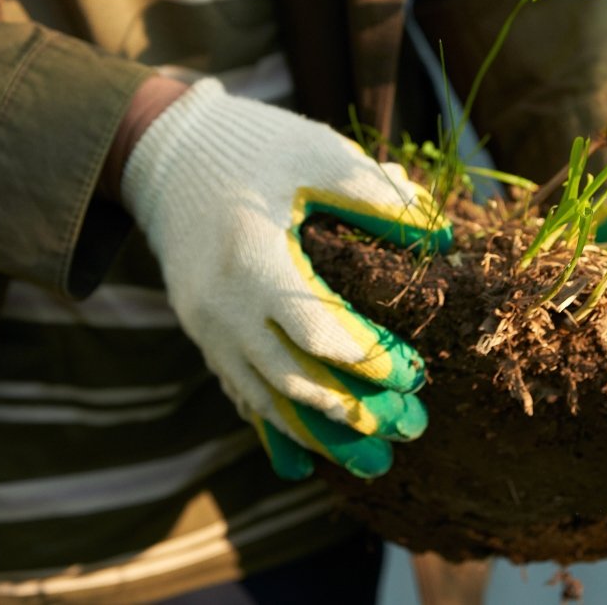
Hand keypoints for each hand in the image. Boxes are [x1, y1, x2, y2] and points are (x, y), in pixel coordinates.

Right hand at [122, 79, 451, 478]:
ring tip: (372, 463)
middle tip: (410, 428)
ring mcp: (205, 325)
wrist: (164, 150)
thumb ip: (378, 195)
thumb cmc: (253, 145)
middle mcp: (221, 304)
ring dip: (317, 436)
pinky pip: (238, 392)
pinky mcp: (200, 332)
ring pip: (263, 400)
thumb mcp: (317, 154)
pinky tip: (304, 460)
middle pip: (291, 382)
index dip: (370, 361)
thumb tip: (442, 235)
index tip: (416, 373)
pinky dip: (273, 427)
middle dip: (353, 415)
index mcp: (253, 259)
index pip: (317, 334)